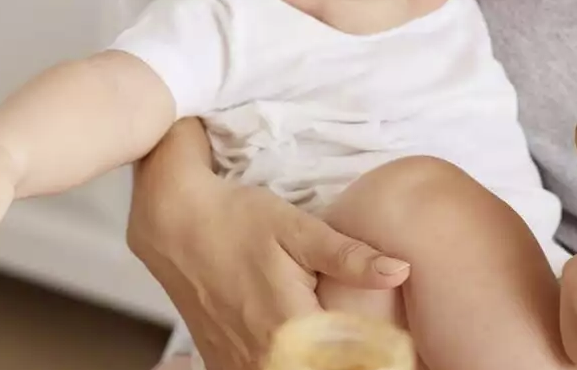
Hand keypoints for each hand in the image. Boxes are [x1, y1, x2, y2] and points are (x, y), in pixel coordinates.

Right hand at [126, 119, 410, 369]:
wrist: (176, 224)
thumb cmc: (239, 220)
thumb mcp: (298, 229)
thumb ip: (349, 257)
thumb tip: (400, 271)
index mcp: (290, 327)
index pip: (350, 361)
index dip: (375, 355)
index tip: (395, 347)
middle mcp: (264, 356)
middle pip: (321, 369)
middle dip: (348, 356)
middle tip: (374, 344)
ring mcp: (239, 364)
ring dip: (315, 359)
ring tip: (339, 342)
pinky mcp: (223, 363)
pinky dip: (287, 362)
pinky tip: (300, 347)